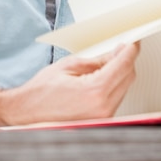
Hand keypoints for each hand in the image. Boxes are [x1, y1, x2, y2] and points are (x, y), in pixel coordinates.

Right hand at [0, 42, 139, 125]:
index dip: (130, 49)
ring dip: (120, 72)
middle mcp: (103, 107)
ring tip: (105, 63)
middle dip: (126, 59)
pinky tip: (103, 77)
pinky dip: (114, 84)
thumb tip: (115, 53)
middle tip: (119, 47)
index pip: (123, 64)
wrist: (27, 112)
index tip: (133, 40)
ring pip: (124, 87)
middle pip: (128, 76)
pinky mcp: (101, 120)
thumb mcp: (70, 65)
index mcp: (95, 91)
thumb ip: (97, 60)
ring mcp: (103, 116)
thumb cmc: (41, 92)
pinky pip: (116, 97)